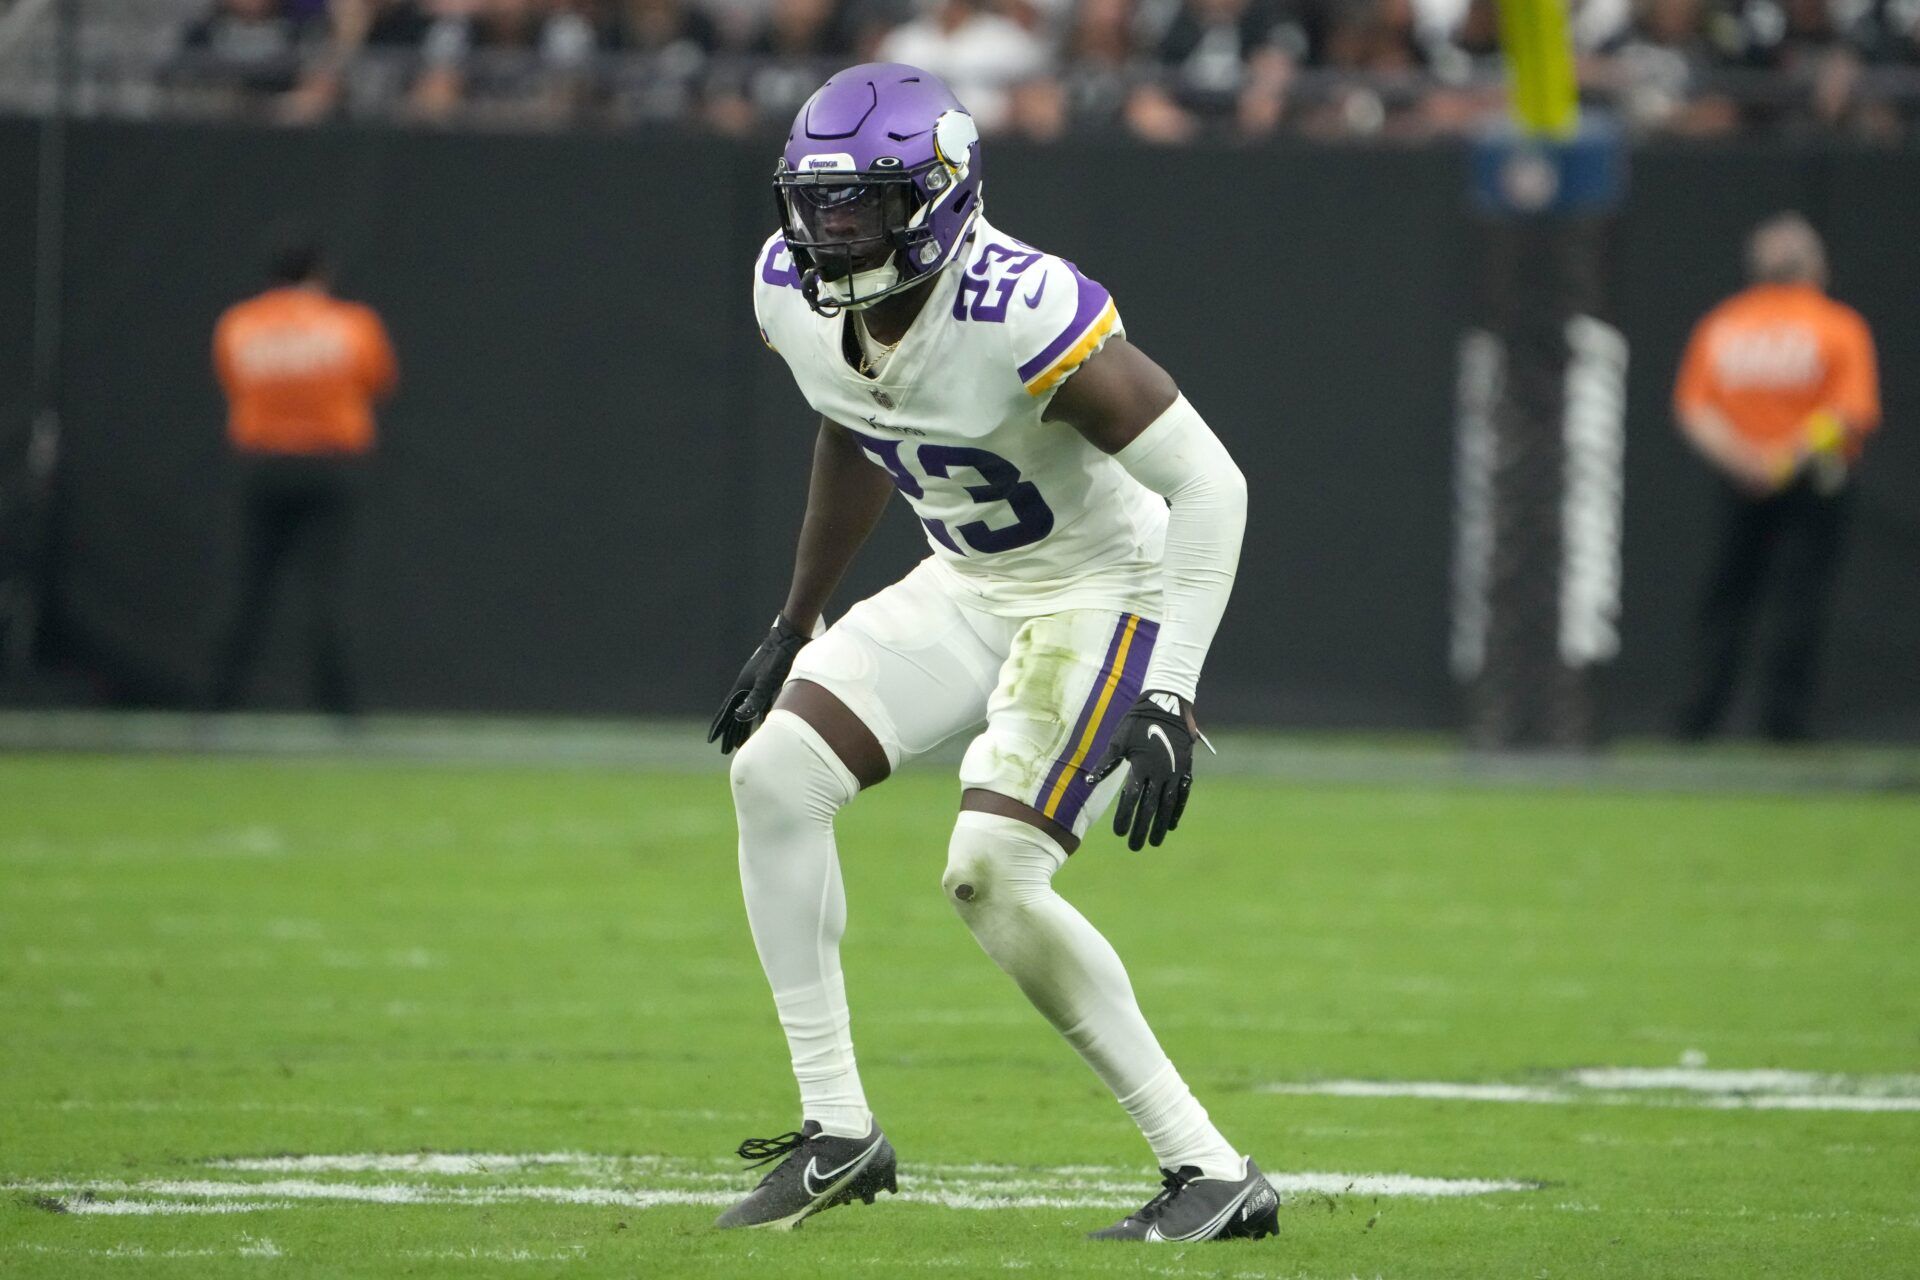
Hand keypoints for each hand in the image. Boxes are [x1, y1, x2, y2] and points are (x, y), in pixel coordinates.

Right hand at [708, 615, 810, 753]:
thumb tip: (739, 717)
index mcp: (742, 687)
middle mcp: (747, 686)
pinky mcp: (771, 682)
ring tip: (741, 743)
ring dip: (744, 727)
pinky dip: (760, 716)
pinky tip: (763, 724)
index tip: (711, 741)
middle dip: (731, 733)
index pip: (727, 711)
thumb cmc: (778, 658)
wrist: (791, 637)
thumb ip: (754, 700)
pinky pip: (762, 705)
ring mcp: (758, 684)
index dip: (720, 727)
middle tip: (726, 750)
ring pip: (748, 711)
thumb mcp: (766, 681)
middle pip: (735, 714)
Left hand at [1086, 691, 1197, 850]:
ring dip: (1160, 825)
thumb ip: (1105, 763)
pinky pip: (1182, 795)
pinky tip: (1170, 826)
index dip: (1124, 817)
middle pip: (1150, 807)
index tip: (1118, 833)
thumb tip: (1088, 782)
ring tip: (1153, 842)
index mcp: (1141, 766)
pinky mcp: (1185, 769)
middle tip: (1134, 847)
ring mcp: (1175, 772)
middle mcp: (1160, 772)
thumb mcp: (1119, 740)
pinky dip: (1176, 811)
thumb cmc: (1136, 722)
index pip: (1131, 799)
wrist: (1167, 706)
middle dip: (1141, 829)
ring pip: (1167, 805)